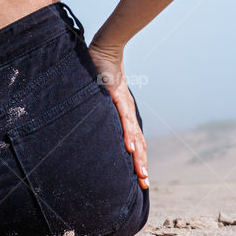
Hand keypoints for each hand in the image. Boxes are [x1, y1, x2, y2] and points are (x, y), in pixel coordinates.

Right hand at [87, 41, 148, 189]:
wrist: (105, 50)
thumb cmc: (100, 73)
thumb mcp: (99, 98)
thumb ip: (98, 110)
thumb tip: (89, 123)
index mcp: (125, 115)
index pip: (134, 141)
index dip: (138, 160)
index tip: (141, 179)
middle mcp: (128, 114)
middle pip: (138, 144)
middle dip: (142, 165)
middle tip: (146, 184)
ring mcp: (124, 106)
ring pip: (134, 136)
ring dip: (138, 157)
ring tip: (142, 174)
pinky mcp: (119, 98)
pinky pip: (124, 120)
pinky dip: (128, 135)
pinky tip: (130, 149)